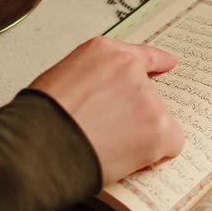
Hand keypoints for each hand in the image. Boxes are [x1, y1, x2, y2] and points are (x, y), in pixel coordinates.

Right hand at [29, 36, 183, 185]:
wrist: (39, 147)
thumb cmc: (39, 121)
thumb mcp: (60, 80)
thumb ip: (93, 81)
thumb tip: (106, 101)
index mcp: (103, 52)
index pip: (140, 56)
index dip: (156, 63)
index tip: (169, 64)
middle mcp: (130, 68)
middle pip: (148, 95)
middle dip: (134, 115)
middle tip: (108, 133)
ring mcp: (147, 97)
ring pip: (158, 121)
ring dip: (141, 135)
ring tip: (108, 146)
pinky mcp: (159, 126)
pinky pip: (172, 142)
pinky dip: (157, 154)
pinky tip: (130, 158)